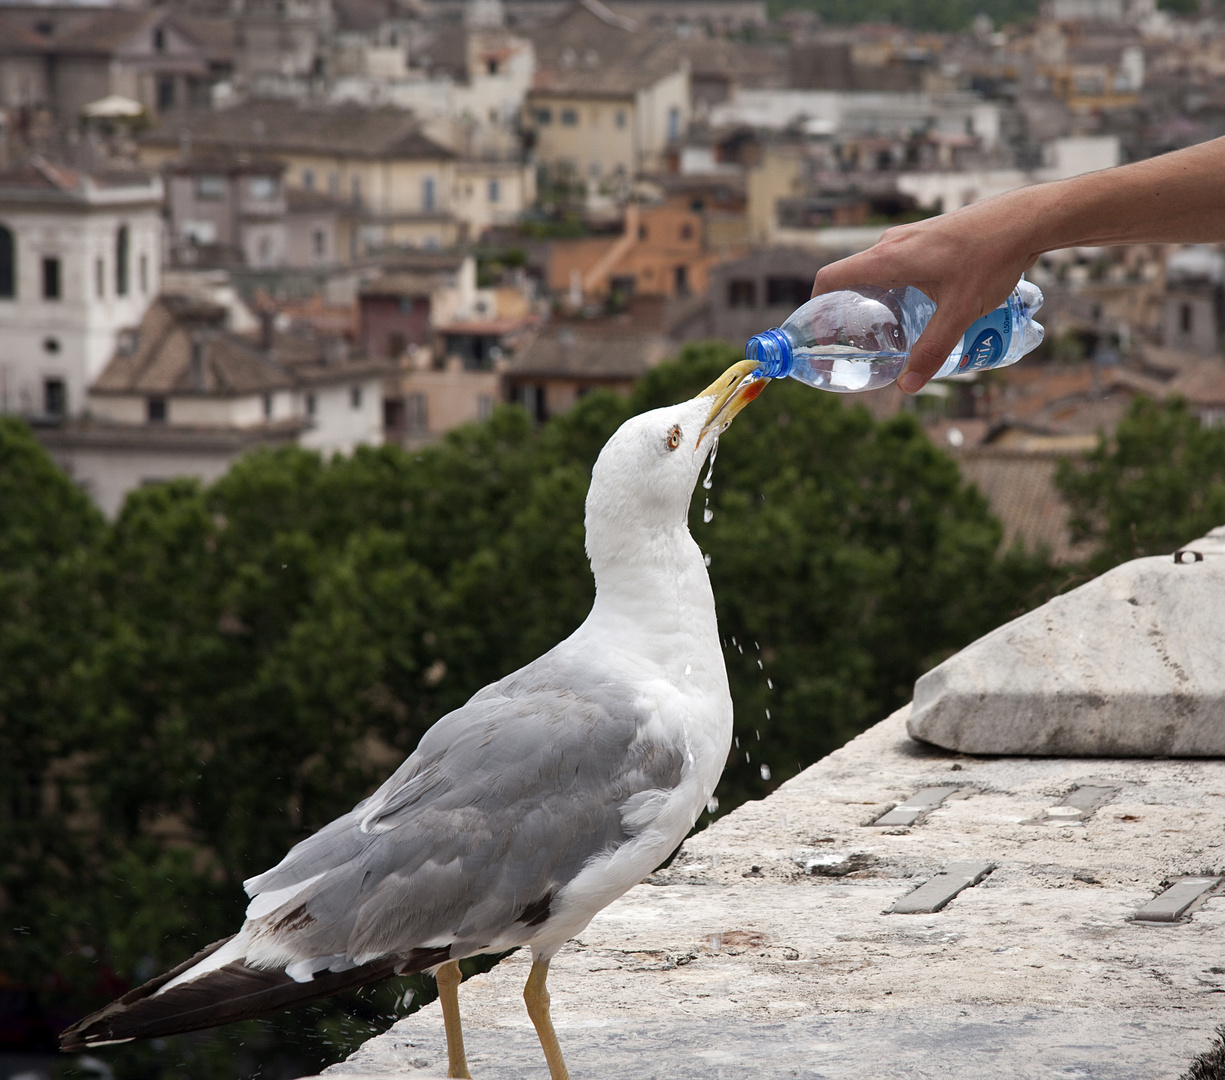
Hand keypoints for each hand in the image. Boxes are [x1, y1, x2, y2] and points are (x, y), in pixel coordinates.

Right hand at [812, 194, 1041, 391]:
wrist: (1025, 219)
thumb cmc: (991, 258)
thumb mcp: (960, 311)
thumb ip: (932, 349)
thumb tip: (908, 386)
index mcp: (887, 259)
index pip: (830, 278)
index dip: (816, 305)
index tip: (819, 331)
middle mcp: (892, 244)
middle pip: (851, 278)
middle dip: (848, 310)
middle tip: (855, 341)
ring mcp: (910, 237)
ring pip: (877, 271)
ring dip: (875, 299)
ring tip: (887, 329)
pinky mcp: (927, 237)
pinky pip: (897, 264)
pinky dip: (894, 287)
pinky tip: (918, 307)